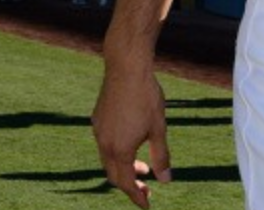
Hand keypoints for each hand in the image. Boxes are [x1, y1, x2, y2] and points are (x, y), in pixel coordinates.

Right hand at [92, 69, 171, 207]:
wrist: (126, 68)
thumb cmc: (146, 97)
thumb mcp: (158, 128)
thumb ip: (161, 156)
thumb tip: (166, 181)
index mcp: (120, 151)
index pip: (127, 183)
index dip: (137, 196)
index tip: (147, 205)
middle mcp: (104, 145)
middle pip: (114, 175)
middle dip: (130, 185)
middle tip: (146, 188)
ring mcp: (98, 131)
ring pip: (108, 160)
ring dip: (124, 167)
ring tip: (143, 166)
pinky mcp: (97, 119)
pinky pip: (104, 143)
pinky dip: (117, 152)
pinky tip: (130, 142)